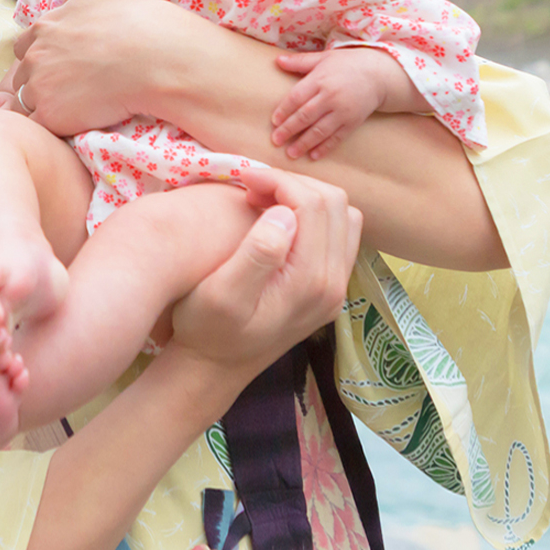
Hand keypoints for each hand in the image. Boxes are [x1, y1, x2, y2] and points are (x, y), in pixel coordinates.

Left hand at [10, 0, 167, 135]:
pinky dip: (51, 128)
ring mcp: (40, 88)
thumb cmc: (139, 14)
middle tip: (71, 88)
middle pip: (24, 74)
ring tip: (74, 110)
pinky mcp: (51, 117)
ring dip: (45, 106)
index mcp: (45, 26)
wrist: (157, 58)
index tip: (65, 63)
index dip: (44, 55)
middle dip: (41, 81)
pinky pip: (38, 127)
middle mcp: (36, 56)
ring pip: (28, 102)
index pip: (27, 44)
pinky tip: (72, 126)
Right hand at [168, 167, 360, 385]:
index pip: (313, 204)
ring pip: (343, 217)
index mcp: (310, 281)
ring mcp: (335, 288)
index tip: (243, 179)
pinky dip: (313, 216)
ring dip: (306, 197)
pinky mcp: (328, 290)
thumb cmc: (206, 330)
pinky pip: (338, 236)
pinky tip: (278, 221)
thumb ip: (256, 253)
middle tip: (251, 188)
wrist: (213, 369)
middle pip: (335, 204)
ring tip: (265, 200)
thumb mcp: (219, 294)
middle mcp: (333, 284)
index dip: (279, 181)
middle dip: (293, 184)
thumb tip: (286, 214)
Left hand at [270, 48, 415, 159]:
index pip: (297, 97)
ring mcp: (343, 112)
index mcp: (320, 79)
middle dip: (289, 130)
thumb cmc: (347, 64)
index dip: (284, 110)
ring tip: (290, 153)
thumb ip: (300, 61)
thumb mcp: (324, 57)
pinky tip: (313, 156)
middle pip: (305, 116)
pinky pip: (337, 138)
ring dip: (304, 143)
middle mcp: (331, 97)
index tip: (274, 121)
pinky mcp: (353, 122)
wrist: (379, 75)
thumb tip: (277, 60)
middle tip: (276, 140)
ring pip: (320, 130)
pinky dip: (325, 147)